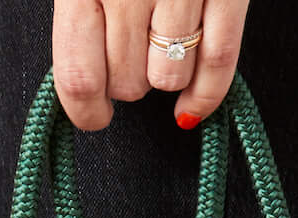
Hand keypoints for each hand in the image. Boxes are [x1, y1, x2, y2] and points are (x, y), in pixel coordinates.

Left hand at [53, 0, 248, 130]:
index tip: (94, 116)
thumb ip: (82, 21)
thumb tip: (85, 89)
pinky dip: (207, 93)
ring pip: (169, 78)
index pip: (79, 77)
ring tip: (162, 52)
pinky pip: (218, 61)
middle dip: (128, 84)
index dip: (85, 111)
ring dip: (165, 79)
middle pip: (126, 82)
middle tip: (133, 60)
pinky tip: (191, 105)